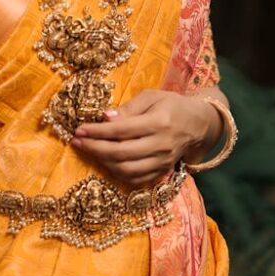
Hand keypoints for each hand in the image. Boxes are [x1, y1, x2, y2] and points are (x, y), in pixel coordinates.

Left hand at [71, 89, 220, 187]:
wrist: (197, 123)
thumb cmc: (171, 104)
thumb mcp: (152, 96)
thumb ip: (129, 107)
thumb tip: (105, 117)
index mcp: (158, 122)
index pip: (121, 130)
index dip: (97, 131)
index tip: (79, 129)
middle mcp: (160, 145)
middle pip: (121, 153)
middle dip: (94, 148)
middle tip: (77, 141)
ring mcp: (162, 162)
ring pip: (126, 170)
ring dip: (102, 162)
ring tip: (87, 150)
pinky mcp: (162, 171)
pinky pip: (136, 179)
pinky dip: (117, 173)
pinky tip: (105, 162)